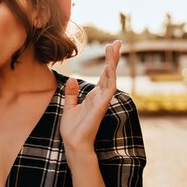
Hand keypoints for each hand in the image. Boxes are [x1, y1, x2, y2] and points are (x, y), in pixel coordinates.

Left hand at [60, 40, 121, 154]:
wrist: (73, 144)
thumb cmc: (73, 129)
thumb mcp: (69, 107)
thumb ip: (71, 93)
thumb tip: (72, 78)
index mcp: (94, 96)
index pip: (103, 75)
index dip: (108, 61)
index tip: (111, 46)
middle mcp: (100, 97)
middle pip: (109, 73)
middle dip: (113, 58)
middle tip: (117, 42)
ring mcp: (102, 102)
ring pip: (111, 79)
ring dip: (112, 64)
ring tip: (114, 49)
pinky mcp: (101, 108)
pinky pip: (108, 91)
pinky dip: (109, 79)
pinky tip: (109, 68)